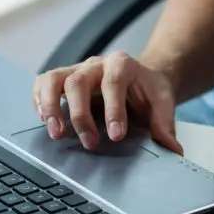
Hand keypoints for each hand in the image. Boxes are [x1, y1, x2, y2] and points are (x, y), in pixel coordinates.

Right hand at [32, 51, 182, 154]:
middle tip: (90, 143)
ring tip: (56, 134)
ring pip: (54, 80)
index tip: (116, 136)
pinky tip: (44, 122)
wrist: (141, 79)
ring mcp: (76, 70)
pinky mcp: (62, 80)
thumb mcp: (163, 102)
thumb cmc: (148, 91)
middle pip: (78, 82)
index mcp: (123, 64)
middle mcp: (96, 64)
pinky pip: (44, 84)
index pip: (114, 81)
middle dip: (81, 115)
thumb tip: (173, 149)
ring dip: (51, 108)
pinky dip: (40, 101)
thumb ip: (165, 123)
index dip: (113, 109)